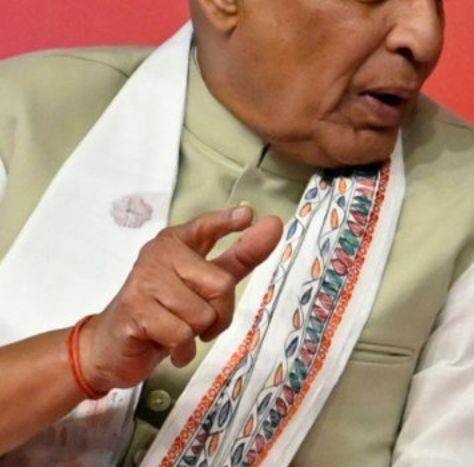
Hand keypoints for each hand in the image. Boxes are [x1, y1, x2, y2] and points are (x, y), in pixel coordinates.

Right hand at [79, 206, 282, 391]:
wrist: (111, 347)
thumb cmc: (163, 311)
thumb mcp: (205, 283)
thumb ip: (240, 256)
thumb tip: (272, 225)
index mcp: (178, 243)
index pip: (206, 227)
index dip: (226, 221)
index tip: (246, 216)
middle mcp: (160, 255)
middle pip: (221, 286)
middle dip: (218, 314)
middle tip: (196, 320)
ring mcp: (145, 281)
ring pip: (203, 315)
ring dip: (196, 334)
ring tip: (175, 330)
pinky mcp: (135, 310)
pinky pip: (182, 335)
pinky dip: (181, 349)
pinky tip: (165, 344)